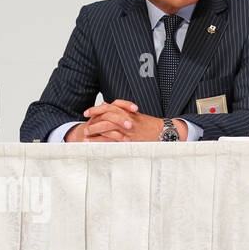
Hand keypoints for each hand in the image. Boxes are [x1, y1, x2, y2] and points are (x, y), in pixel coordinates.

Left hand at [64, 100, 186, 141]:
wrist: (163, 133)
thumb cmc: (150, 125)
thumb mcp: (135, 115)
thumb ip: (121, 110)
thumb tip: (107, 105)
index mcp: (128, 112)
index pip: (109, 107)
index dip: (96, 109)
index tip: (87, 112)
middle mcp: (127, 119)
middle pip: (106, 115)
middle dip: (93, 120)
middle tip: (85, 125)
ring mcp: (128, 129)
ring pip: (108, 127)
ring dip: (95, 131)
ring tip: (87, 135)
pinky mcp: (129, 139)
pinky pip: (113, 139)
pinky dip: (102, 141)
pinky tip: (95, 144)